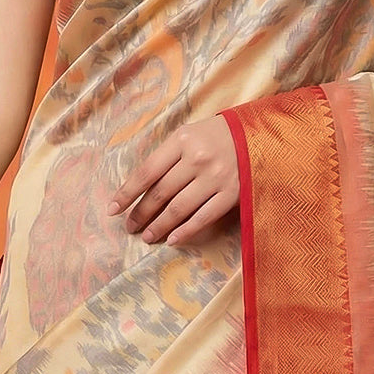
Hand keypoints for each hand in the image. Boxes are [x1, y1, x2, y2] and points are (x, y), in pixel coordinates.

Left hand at [107, 114, 239, 246]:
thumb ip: (167, 156)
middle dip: (141, 213)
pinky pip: (204, 217)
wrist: (260, 135)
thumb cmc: (217, 135)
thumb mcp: (189, 134)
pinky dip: (186, 231)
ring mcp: (216, 178)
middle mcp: (197, 159)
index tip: (113, 210)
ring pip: (179, 208)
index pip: (147, 171)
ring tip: (147, 236)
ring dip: (159, 225)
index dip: (127, 193)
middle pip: (161, 192)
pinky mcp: (233, 194)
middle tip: (130, 227)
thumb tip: (139, 187)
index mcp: (182, 140)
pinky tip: (172, 240)